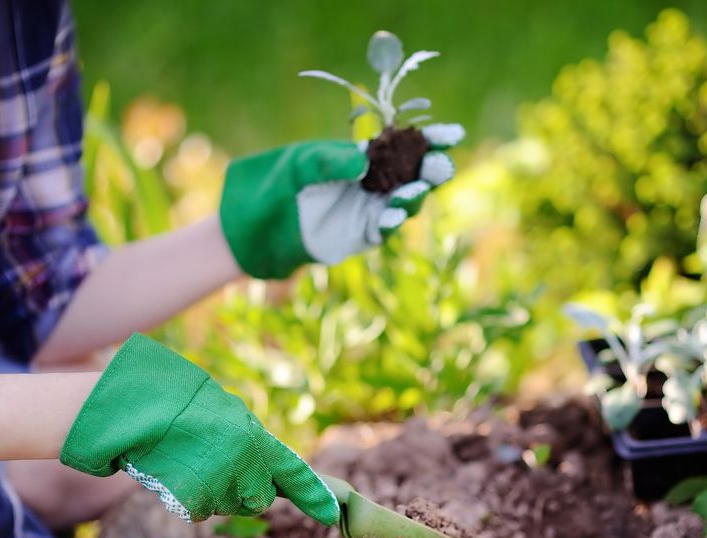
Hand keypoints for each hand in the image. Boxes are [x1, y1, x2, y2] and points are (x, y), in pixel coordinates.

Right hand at [59, 334, 338, 524]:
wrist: (131, 411)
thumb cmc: (175, 405)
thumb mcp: (221, 413)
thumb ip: (246, 440)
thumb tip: (265, 470)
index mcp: (253, 435)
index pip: (293, 470)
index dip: (314, 494)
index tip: (332, 514)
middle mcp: (242, 461)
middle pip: (257, 499)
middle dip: (242, 491)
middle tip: (214, 465)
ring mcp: (218, 483)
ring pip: (226, 506)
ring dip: (211, 492)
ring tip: (187, 461)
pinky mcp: (192, 500)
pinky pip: (197, 510)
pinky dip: (186, 498)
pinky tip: (173, 473)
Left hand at [218, 123, 464, 278]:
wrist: (254, 227)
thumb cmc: (275, 186)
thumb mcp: (299, 164)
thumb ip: (330, 160)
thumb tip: (363, 161)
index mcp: (362, 157)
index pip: (403, 145)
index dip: (430, 140)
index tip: (452, 134)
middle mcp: (371, 183)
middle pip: (413, 174)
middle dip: (431, 169)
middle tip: (439, 164)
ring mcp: (368, 210)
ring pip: (404, 203)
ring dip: (414, 196)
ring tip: (416, 189)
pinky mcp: (360, 235)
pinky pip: (383, 228)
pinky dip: (391, 220)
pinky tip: (393, 213)